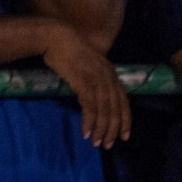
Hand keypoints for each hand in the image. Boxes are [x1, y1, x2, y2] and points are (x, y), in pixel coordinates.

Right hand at [42, 22, 129, 147]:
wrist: (55, 36)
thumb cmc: (67, 49)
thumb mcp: (87, 65)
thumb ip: (94, 78)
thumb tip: (93, 96)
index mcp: (111, 74)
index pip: (124, 102)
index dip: (125, 121)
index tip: (124, 136)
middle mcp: (108, 78)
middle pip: (115, 110)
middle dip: (112, 130)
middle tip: (107, 145)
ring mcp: (97, 79)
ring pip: (104, 111)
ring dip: (100, 129)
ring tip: (95, 142)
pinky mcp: (84, 82)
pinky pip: (90, 107)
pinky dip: (89, 122)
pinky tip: (85, 131)